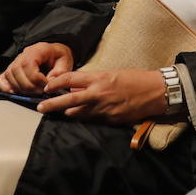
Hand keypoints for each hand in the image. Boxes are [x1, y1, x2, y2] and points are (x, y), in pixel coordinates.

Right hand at [0, 42, 74, 94]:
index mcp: (38, 49)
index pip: (29, 64)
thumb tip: (49, 84)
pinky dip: (6, 86)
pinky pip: (2, 77)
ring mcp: (16, 60)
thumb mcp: (65, 63)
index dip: (36, 79)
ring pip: (9, 74)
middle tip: (40, 92)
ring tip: (32, 92)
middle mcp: (24, 53)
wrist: (55, 53)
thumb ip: (59, 73)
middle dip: (28, 86)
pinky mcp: (12, 68)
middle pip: (17, 70)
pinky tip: (15, 92)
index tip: (46, 87)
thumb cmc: (59, 58)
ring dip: (20, 87)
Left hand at [36, 68, 166, 122]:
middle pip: (68, 100)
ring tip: (63, 112)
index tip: (47, 87)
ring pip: (78, 113)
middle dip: (52, 104)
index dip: (56, 83)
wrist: (155, 92)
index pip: (70, 79)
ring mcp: (104, 108)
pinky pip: (93, 120)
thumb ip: (93, 81)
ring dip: (69, 112)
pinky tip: (85, 116)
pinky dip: (87, 117)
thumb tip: (77, 86)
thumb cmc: (134, 79)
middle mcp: (98, 93)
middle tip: (40, 107)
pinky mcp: (110, 120)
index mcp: (99, 78)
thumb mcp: (111, 74)